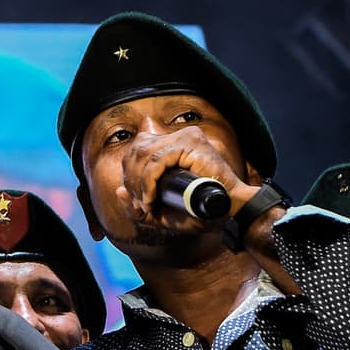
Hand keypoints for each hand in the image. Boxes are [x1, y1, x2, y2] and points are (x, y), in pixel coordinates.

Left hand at [118, 127, 255, 230]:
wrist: (230, 212)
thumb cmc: (199, 212)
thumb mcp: (162, 213)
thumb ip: (139, 205)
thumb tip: (119, 191)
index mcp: (170, 144)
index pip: (137, 150)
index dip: (129, 176)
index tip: (138, 201)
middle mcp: (177, 136)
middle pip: (136, 150)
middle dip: (131, 180)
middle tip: (142, 205)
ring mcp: (185, 136)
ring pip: (143, 154)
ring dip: (139, 184)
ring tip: (148, 205)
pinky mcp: (192, 143)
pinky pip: (157, 161)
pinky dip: (149, 182)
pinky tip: (152, 199)